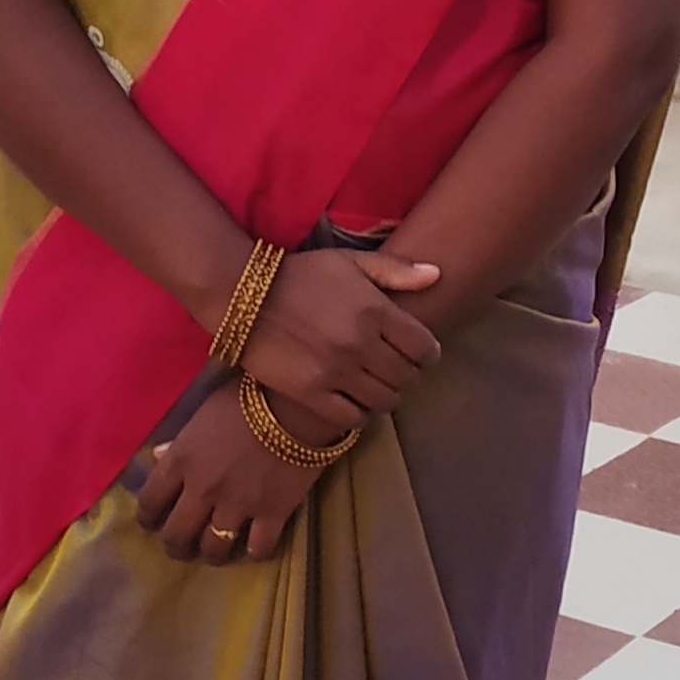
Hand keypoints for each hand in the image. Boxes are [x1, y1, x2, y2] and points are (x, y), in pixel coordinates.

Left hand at [136, 382, 325, 562]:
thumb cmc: (246, 397)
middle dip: (175, 546)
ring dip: (211, 553)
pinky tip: (253, 546)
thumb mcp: (204, 413)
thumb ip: (180, 441)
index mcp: (182, 461)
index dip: (147, 518)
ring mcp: (238, 505)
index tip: (152, 523)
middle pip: (177, 535)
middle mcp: (203, 490)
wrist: (297, 402)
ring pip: (214, 548)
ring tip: (215, 552)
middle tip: (181, 547)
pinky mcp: (272, 513)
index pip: (150, 501)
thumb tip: (159, 457)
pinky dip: (254, 551)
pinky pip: (258, 548)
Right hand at [236, 249, 440, 427]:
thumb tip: (437, 276)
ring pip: (385, 401)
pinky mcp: (312, 393)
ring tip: (376, 384)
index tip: (419, 352)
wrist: (243, 297)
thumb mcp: (348, 262)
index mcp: (375, 310)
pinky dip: (361, 413)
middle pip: (408, 377)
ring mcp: (336, 372)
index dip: (428, 353)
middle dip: (408, 375)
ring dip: (387, 395)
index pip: (425, 348)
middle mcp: (361, 344)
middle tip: (396, 369)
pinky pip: (353, 417)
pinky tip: (355, 399)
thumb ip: (395, 270)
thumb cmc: (300, 275)